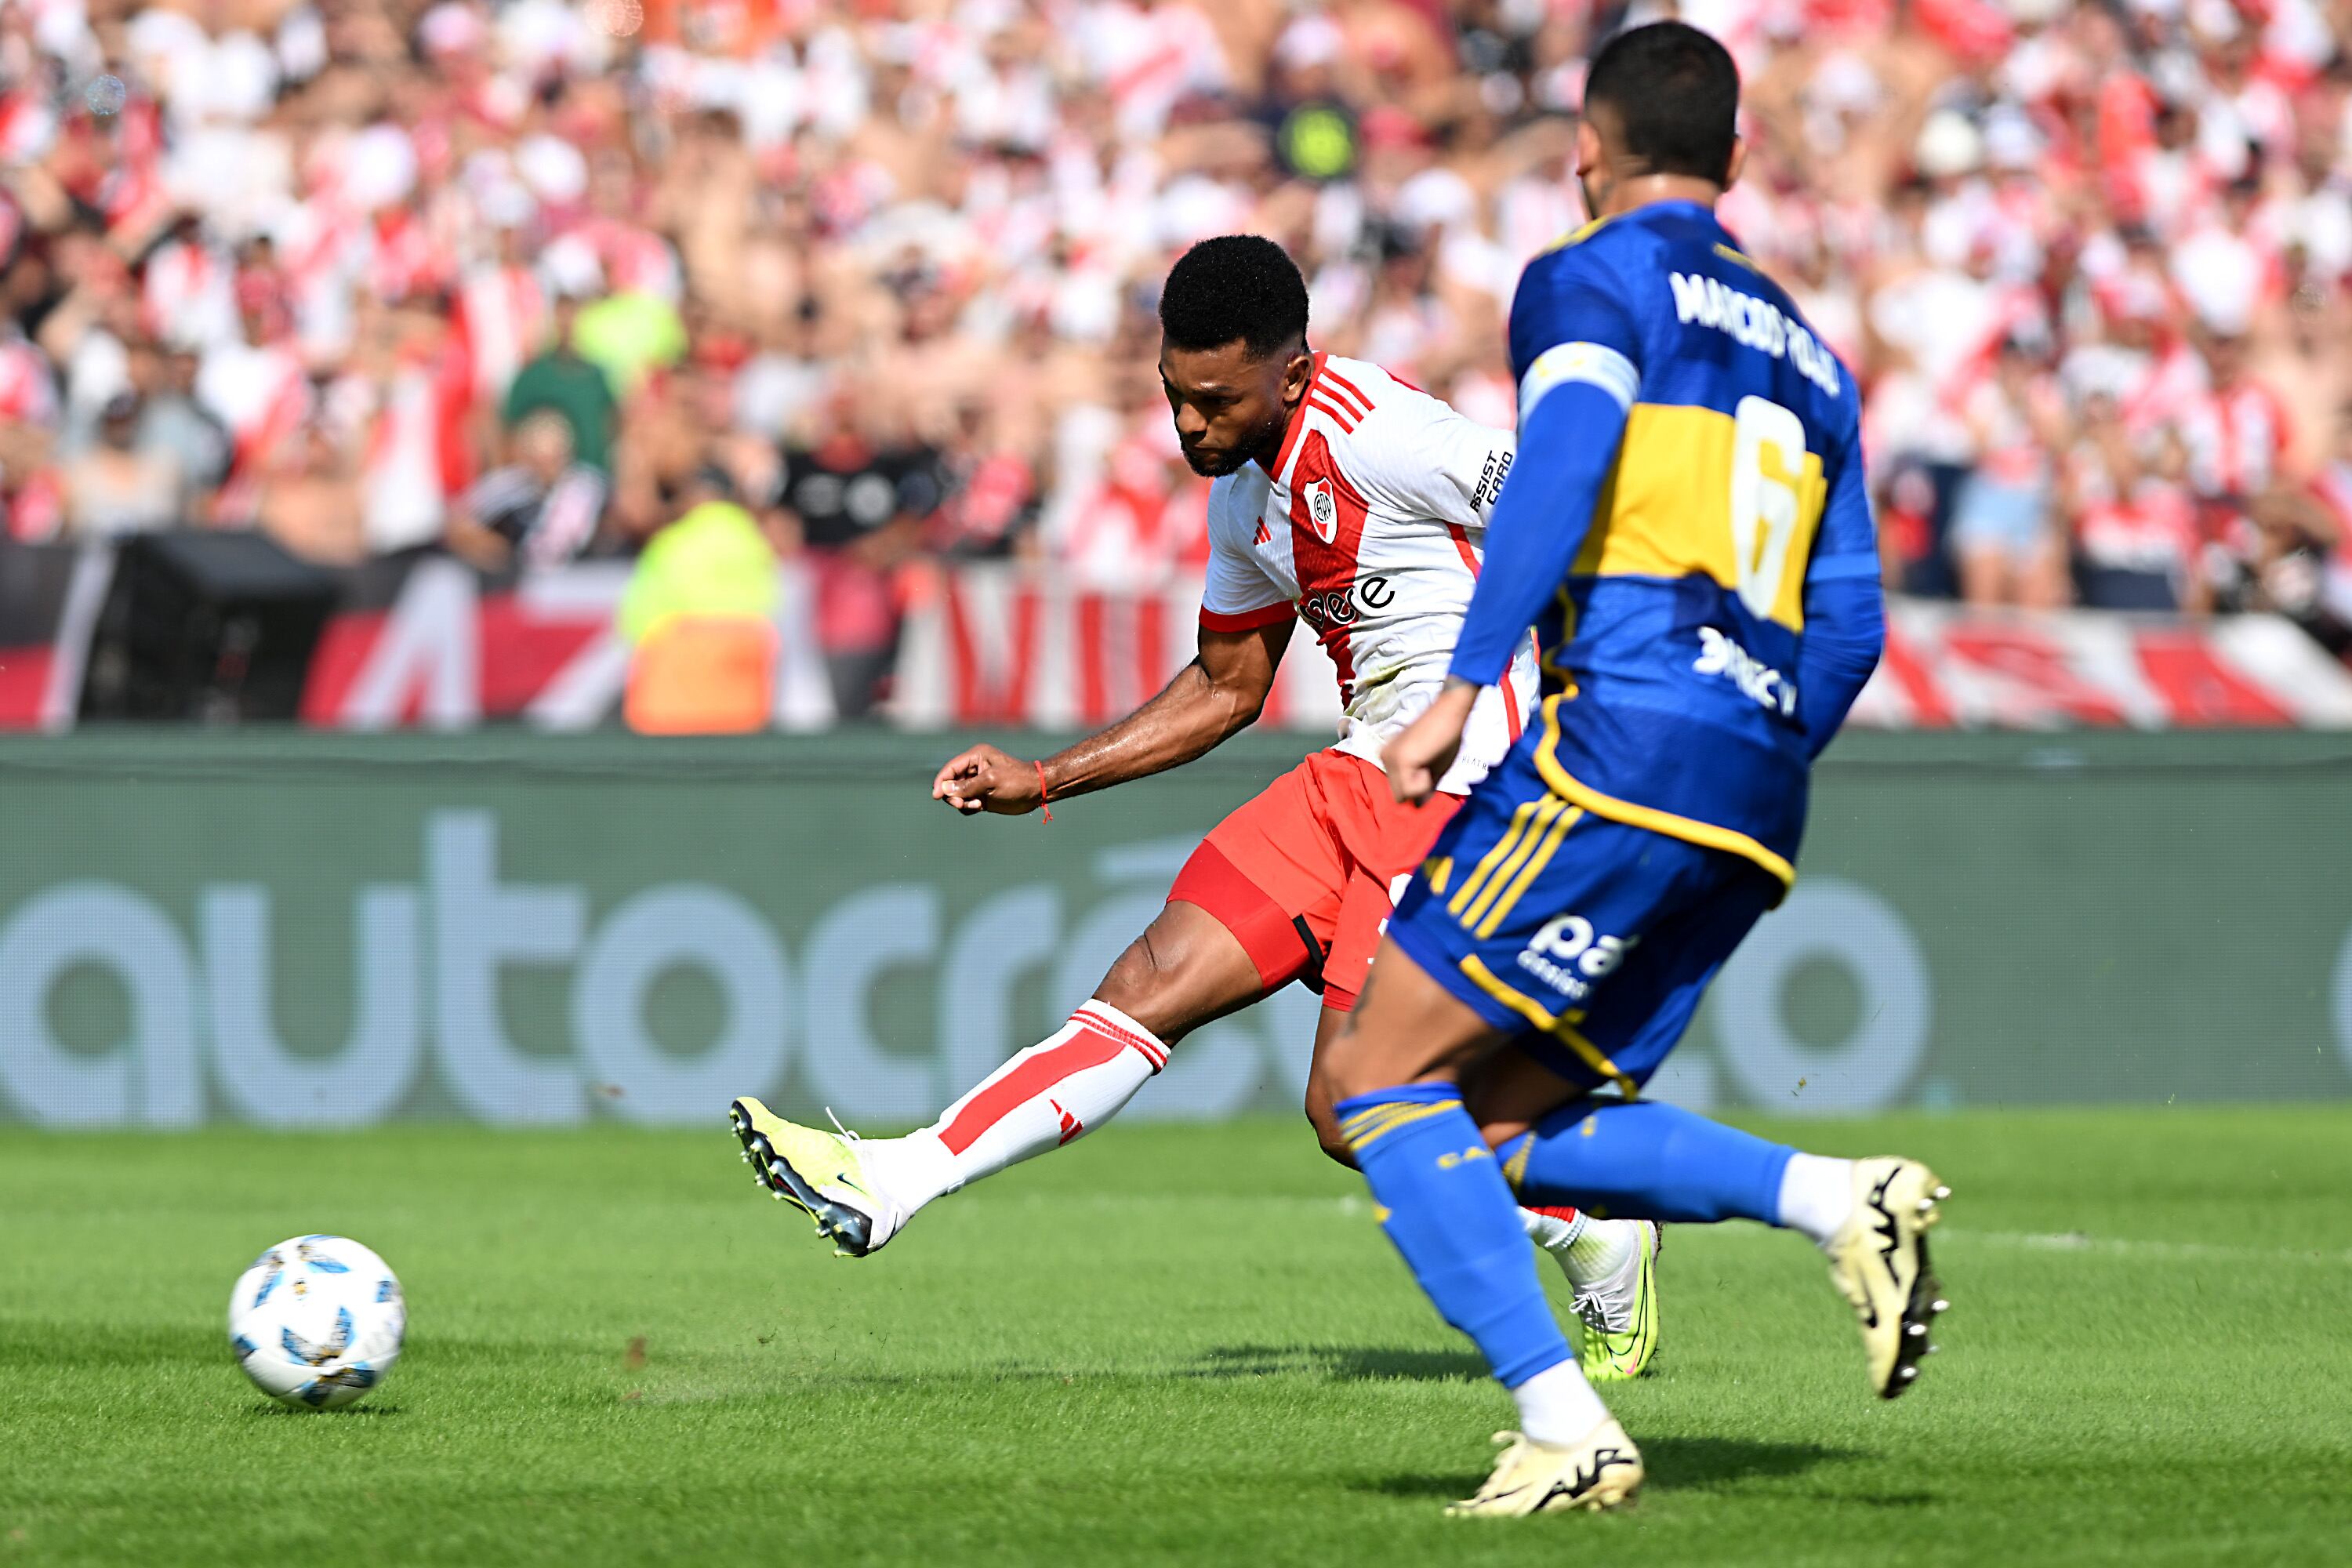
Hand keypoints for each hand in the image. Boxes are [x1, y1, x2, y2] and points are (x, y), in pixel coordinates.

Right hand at [932, 742, 1043, 815]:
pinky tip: (979, 807)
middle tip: (960, 804)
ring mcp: (978, 783)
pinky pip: (966, 803)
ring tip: (975, 805)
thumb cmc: (1017, 780)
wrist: (1037, 791)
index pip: (950, 768)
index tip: (936, 796)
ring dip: (961, 802)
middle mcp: (974, 768)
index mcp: (976, 756)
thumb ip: (967, 786)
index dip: (941, 781)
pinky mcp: (981, 796)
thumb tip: (944, 789)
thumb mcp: (991, 781)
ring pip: (957, 794)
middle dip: (953, 794)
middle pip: (951, 782)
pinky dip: (968, 807)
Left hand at [1382, 682, 1480, 804]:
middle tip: (1429, 763)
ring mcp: (1389, 759)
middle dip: (1417, 788)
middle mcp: (1384, 757)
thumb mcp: (1433, 767)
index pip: (1400, 789)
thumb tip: (1418, 806)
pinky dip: (1423, 784)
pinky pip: (1410, 791)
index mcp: (1389, 756)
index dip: (1418, 785)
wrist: (1450, 711)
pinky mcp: (1399, 761)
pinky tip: (1428, 763)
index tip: (1429, 765)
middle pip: (1399, 795)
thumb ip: (1423, 786)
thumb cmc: (1446, 735)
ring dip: (1420, 785)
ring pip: (1403, 796)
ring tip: (1429, 760)